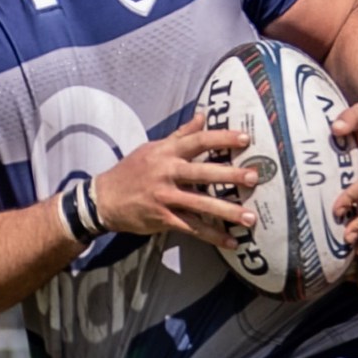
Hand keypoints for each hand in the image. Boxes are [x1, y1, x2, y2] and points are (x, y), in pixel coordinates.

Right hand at [91, 117, 259, 248]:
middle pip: (203, 172)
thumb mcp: (153, 148)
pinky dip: (213, 235)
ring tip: (250, 217)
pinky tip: (232, 242)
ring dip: (227, 211)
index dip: (222, 138)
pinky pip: (193, 228)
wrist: (104, 199)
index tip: (245, 140)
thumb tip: (202, 116)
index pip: (198, 141)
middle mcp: (167, 172)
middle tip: (254, 177)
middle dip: (230, 175)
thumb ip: (181, 135)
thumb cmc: (132, 171)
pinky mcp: (163, 218)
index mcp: (166, 152)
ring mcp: (165, 196)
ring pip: (200, 203)